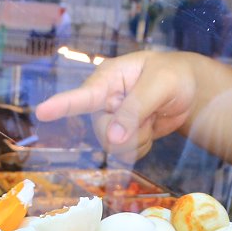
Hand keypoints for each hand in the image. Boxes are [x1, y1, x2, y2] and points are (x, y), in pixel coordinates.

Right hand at [34, 51, 199, 161]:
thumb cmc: (173, 76)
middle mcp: (103, 101)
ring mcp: (112, 120)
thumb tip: (112, 138)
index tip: (42, 112)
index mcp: (108, 79)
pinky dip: (142, 147)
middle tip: (150, 113)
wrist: (189, 90)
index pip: (81, 96)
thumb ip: (135, 109)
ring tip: (151, 117)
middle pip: (102, 132)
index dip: (61, 105)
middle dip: (129, 130)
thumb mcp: (160, 85)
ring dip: (138, 139)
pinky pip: (126, 154)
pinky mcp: (122, 136)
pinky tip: (150, 129)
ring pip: (113, 147)